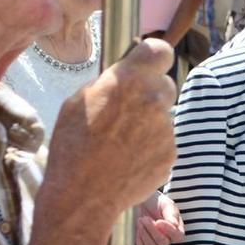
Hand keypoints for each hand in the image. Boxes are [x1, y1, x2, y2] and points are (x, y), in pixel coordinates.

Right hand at [45, 39, 177, 215]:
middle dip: (149, 92)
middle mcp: (153, 100)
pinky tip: (126, 158)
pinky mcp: (171, 154)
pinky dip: (149, 146)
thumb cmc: (72, 145)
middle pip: (164, 84)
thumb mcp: (77, 102)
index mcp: (127, 81)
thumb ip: (107, 84)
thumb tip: (122, 78)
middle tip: (126, 110)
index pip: (160, 51)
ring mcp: (166, 129)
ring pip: (161, 115)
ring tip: (119, 142)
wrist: (84, 193)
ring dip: (147, 122)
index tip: (144, 64)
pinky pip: (163, 141)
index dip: (152, 56)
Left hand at [134, 190, 185, 244]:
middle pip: (163, 242)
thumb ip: (171, 214)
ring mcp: (156, 242)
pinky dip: (139, 239)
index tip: (159, 221)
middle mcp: (168, 238)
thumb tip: (174, 225)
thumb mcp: (166, 204)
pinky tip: (138, 227)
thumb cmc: (157, 202)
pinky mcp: (144, 244)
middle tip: (145, 218)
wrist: (142, 202)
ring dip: (144, 233)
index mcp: (177, 229)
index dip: (169, 231)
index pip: (178, 237)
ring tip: (140, 220)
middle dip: (152, 230)